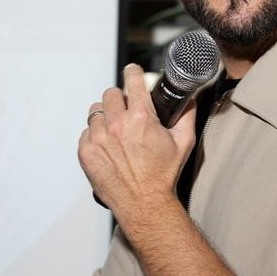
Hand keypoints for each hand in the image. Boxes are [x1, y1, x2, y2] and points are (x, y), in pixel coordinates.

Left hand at [78, 64, 195, 227]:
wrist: (144, 204)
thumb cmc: (163, 175)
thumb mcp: (183, 143)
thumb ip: (187, 115)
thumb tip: (190, 98)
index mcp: (141, 118)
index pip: (133, 80)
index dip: (133, 72)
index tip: (132, 71)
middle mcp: (117, 125)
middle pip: (110, 94)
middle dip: (118, 99)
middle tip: (126, 111)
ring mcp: (98, 138)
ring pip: (95, 112)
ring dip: (105, 117)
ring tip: (115, 132)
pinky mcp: (86, 152)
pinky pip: (86, 132)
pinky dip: (95, 136)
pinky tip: (108, 148)